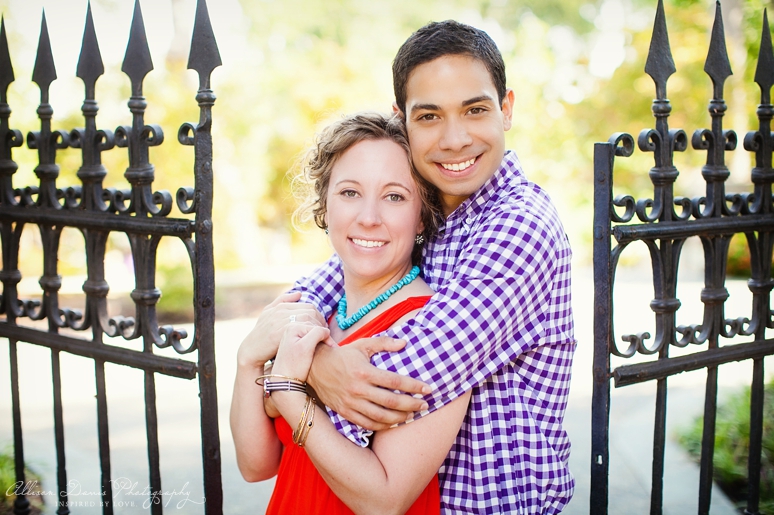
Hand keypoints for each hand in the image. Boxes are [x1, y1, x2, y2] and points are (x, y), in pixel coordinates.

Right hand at [237, 292, 326, 369]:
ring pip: (308, 319)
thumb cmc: (261, 335)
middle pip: (310, 312)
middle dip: (321, 321)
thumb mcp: (268, 314)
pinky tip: (317, 341)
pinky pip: (303, 329)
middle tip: (325, 331)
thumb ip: (282, 301)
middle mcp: (280, 312)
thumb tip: (299, 293)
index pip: (308, 306)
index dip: (318, 316)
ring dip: (319, 327)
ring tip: (323, 336)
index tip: (321, 326)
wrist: (250, 352)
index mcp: (280, 307)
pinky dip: (313, 334)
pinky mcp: (281, 333)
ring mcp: (280, 321)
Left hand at [272, 323, 332, 381]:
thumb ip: (317, 333)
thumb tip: (326, 331)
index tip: (333, 349)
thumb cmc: (294, 366)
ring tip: (325, 349)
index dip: (327, 338)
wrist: (284, 381)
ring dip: (320, 340)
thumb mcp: (306, 347)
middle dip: (324, 338)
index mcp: (293, 327)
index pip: (317, 328)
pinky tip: (316, 350)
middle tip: (332, 349)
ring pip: (312, 334)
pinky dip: (314, 343)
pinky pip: (307, 338)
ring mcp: (291, 336)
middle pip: (314, 329)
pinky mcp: (292, 343)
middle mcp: (291, 328)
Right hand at [307, 337, 431, 430]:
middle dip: (412, 404)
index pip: (395, 381)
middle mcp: (358, 389)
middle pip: (391, 401)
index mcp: (364, 371)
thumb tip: (404, 343)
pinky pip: (367, 423)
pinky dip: (382, 425)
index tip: (427, 389)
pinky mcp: (345, 412)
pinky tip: (393, 422)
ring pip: (381, 416)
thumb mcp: (362, 344)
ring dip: (400, 418)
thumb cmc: (343, 355)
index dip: (414, 386)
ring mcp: (351, 403)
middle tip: (425, 405)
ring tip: (412, 415)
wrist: (315, 368)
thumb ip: (384, 343)